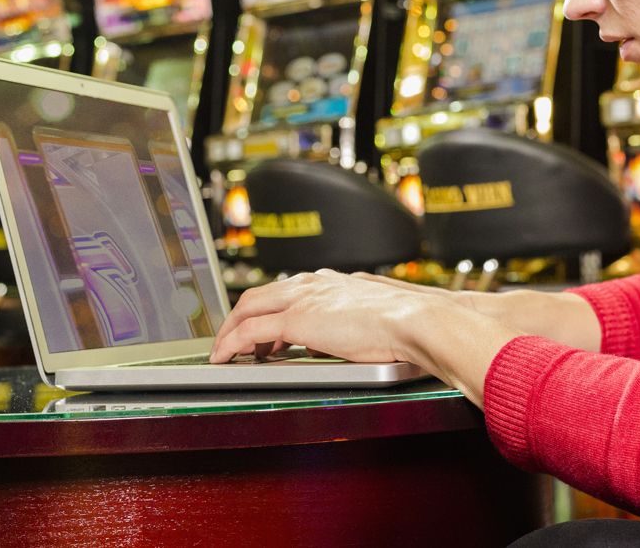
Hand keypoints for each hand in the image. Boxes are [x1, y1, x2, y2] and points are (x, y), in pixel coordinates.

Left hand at [210, 269, 435, 364]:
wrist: (416, 320)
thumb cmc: (407, 323)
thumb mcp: (373, 316)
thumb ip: (351, 321)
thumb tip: (340, 339)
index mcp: (332, 282)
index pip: (286, 289)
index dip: (268, 308)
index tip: (262, 329)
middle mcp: (313, 284)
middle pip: (258, 295)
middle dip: (238, 317)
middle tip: (231, 339)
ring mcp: (303, 299)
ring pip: (247, 307)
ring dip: (230, 329)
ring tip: (223, 351)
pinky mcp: (297, 320)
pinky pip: (249, 331)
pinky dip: (231, 343)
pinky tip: (224, 357)